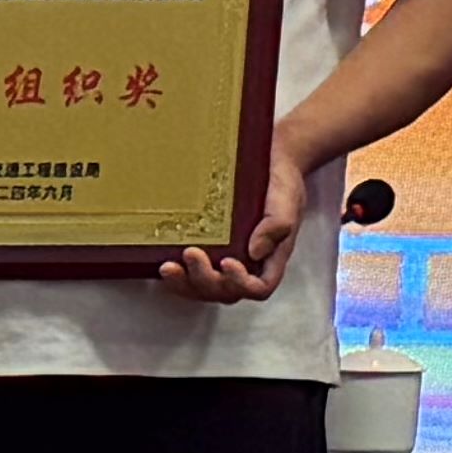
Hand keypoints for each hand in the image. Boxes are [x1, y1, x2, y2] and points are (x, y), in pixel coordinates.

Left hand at [162, 141, 312, 310]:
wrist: (270, 160)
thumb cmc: (282, 181)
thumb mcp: (287, 199)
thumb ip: (277, 224)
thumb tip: (255, 252)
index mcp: (272, 256)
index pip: (260, 287)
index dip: (241, 283)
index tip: (227, 262)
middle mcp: (249, 264)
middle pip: (227, 292)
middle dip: (205, 279)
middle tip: (191, 254)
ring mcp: (228, 258)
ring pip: (206, 288)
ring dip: (185, 283)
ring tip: (168, 266)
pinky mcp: (210, 250)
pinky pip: (193, 275)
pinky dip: (178, 275)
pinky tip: (164, 261)